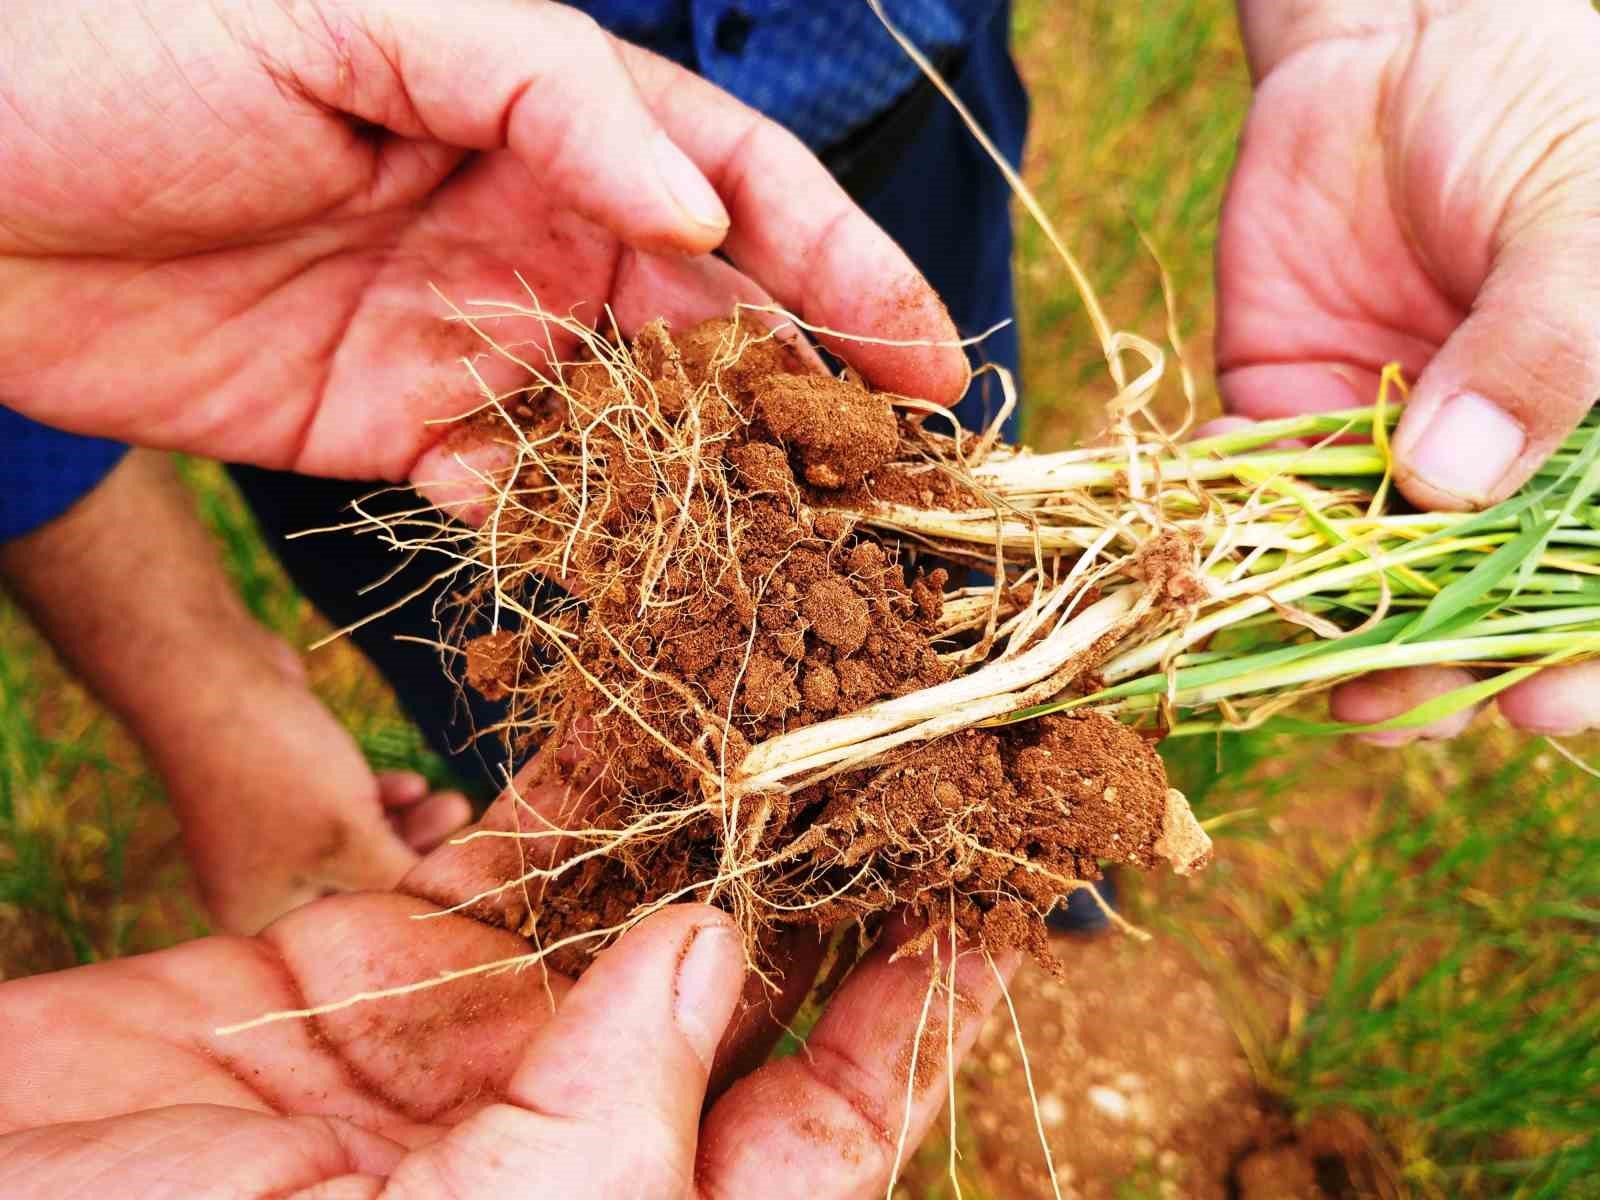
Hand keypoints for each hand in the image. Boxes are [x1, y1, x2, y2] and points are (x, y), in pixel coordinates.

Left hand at [0, 0, 965, 488]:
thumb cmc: (128, 41)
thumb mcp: (354, 12)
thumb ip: (549, 95)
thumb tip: (704, 221)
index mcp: (544, 114)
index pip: (738, 193)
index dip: (846, 273)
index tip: (932, 366)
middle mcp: (531, 226)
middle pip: (713, 323)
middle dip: (812, 398)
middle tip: (899, 490)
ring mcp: (471, 335)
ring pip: (633, 418)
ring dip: (717, 482)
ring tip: (803, 557)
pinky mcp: (395, 429)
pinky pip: (516, 490)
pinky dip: (576, 532)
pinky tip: (631, 576)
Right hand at [0, 449, 471, 933]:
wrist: (210, 676)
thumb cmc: (279, 770)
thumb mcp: (354, 840)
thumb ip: (400, 880)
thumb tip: (450, 905)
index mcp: (260, 916)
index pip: (353, 932)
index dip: (411, 909)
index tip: (465, 887)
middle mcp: (256, 883)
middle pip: (358, 886)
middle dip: (417, 856)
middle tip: (466, 829)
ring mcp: (264, 834)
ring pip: (355, 842)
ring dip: (406, 823)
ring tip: (452, 802)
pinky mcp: (277, 790)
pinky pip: (339, 808)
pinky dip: (375, 798)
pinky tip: (408, 783)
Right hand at [0, 766, 1014, 1198]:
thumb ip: (611, 1128)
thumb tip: (713, 952)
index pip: (827, 1131)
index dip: (925, 1013)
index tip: (1013, 893)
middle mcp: (579, 1144)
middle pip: (752, 994)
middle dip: (842, 870)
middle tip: (932, 742)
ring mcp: (482, 1048)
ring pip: (641, 895)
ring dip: (725, 794)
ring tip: (819, 676)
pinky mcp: (380, 962)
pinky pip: (514, 847)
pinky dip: (583, 764)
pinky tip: (660, 674)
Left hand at [1217, 0, 1599, 737]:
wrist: (1409, 35)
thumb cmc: (1545, 105)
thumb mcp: (1579, 222)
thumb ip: (1545, 344)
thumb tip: (1451, 480)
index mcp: (1595, 436)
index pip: (1598, 583)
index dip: (1575, 657)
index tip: (1535, 704)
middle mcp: (1496, 462)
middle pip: (1467, 598)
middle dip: (1427, 662)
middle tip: (1383, 703)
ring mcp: (1389, 444)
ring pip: (1352, 564)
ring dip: (1316, 620)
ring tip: (1291, 661)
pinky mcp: (1287, 406)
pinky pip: (1251, 489)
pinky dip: (1225, 531)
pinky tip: (1208, 564)